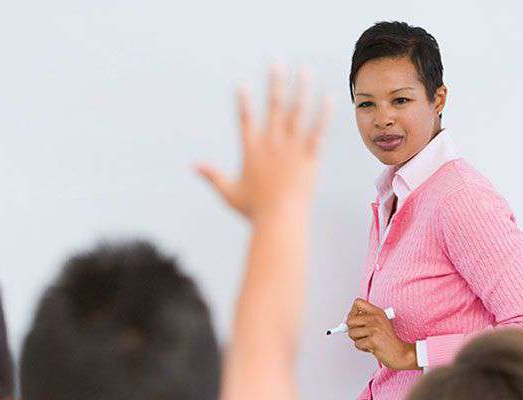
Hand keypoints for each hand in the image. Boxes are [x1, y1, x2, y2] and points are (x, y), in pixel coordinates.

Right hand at [197, 66, 331, 221]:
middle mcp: (271, 143)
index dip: (242, 101)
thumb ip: (212, 176)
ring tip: (305, 71)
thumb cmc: (255, 210)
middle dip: (275, 82)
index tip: (241, 84)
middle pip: (273, 105)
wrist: (280, 220)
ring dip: (301, 89)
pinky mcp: (309, 156)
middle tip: (277, 62)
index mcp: (252, 149)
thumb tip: (193, 166)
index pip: (245, 119)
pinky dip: (323, 113)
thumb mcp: (229, 192)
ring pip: (297, 112)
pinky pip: (318, 130)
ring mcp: (292, 148)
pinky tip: (328, 97)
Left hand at [345, 298, 418, 370]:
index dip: (352, 312)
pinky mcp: (373, 340)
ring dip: (358, 340)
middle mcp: (376, 318)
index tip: (355, 320)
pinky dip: (363, 348)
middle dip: (352, 330)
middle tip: (361, 334)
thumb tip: (346, 322)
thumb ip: (365, 320)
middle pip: (350, 320)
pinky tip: (372, 347)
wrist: (400, 353)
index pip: (357, 303)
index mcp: (377, 312)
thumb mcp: (380, 323)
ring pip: (352, 333)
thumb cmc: (389, 340)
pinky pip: (357, 344)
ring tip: (369, 341)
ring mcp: (374, 329)